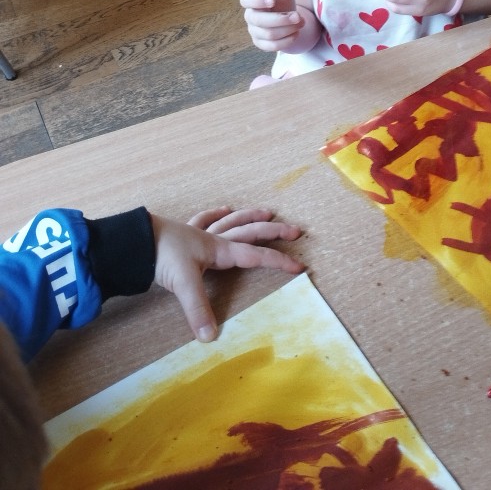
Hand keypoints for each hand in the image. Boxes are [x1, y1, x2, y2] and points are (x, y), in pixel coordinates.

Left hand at [152, 206, 303, 341]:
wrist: (136, 241)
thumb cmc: (162, 256)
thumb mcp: (183, 284)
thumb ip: (199, 310)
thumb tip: (211, 337)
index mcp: (220, 250)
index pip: (256, 256)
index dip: (278, 261)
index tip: (299, 266)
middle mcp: (214, 240)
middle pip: (250, 232)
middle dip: (274, 231)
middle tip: (295, 230)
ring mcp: (199, 234)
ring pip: (232, 222)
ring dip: (250, 216)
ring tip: (266, 212)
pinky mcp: (184, 233)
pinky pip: (205, 220)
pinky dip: (215, 214)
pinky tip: (223, 209)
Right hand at [240, 0, 305, 51]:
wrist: (288, 18)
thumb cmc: (282, 2)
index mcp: (251, 1)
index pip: (246, 1)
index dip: (258, 1)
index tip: (273, 0)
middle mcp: (250, 17)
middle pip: (260, 21)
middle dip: (281, 19)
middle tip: (298, 16)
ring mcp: (254, 32)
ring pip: (268, 34)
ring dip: (288, 29)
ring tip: (301, 23)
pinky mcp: (261, 44)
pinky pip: (272, 46)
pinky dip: (286, 40)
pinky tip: (296, 33)